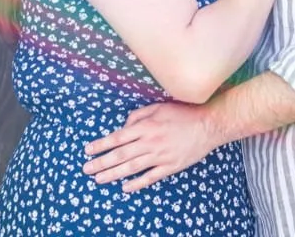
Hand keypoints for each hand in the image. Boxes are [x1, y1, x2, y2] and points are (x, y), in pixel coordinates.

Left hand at [82, 102, 219, 191]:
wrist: (208, 125)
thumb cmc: (183, 113)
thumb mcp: (158, 107)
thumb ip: (139, 116)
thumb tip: (124, 125)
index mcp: (146, 127)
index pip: (117, 137)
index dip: (101, 145)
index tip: (88, 150)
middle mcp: (150, 142)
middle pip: (120, 155)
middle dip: (101, 162)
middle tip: (86, 169)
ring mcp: (160, 156)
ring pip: (132, 168)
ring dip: (113, 174)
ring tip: (99, 179)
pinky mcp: (170, 167)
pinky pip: (150, 177)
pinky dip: (137, 184)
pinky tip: (125, 188)